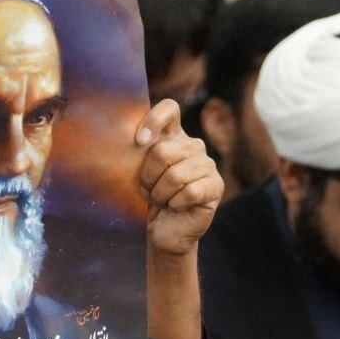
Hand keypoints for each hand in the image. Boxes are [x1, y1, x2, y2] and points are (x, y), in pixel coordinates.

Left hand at [136, 99, 222, 257]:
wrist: (163, 229)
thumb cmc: (149, 199)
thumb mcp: (137, 173)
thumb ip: (134, 153)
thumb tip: (124, 141)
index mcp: (173, 136)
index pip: (169, 109)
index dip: (154, 120)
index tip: (139, 142)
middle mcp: (192, 146)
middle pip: (163, 151)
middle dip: (148, 178)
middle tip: (149, 190)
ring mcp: (207, 164)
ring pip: (175, 175)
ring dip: (161, 195)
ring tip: (162, 200)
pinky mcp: (215, 185)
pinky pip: (189, 192)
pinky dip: (176, 204)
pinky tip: (176, 207)